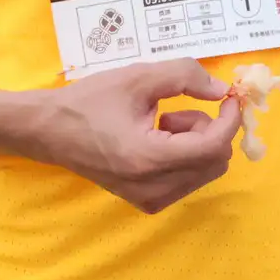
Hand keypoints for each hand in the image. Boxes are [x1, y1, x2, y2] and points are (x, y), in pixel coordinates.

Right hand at [5, 58, 245, 213]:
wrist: (50, 130)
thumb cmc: (91, 101)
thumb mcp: (139, 76)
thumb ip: (186, 77)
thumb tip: (222, 92)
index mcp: (148, 158)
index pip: (212, 146)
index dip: (229, 119)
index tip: (229, 97)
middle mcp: (152, 187)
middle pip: (215, 161)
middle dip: (208, 130)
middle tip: (175, 110)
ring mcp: (150, 200)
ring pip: (205, 171)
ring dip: (196, 142)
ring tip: (160, 124)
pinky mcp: (147, 203)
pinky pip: (188, 179)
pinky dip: (185, 156)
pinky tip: (155, 141)